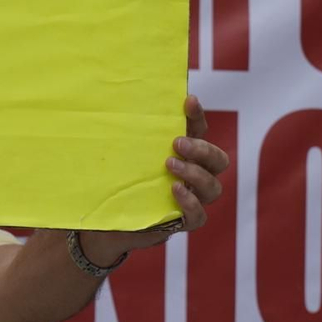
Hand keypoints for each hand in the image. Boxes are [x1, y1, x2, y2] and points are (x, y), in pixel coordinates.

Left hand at [78, 94, 229, 264]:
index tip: (188, 101)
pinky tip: (174, 190)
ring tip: (169, 164)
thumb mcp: (120, 153)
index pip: (199, 130)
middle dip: (202, 149)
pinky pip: (199, 215)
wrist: (103, 219)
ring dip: (195, 173)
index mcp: (181, 154)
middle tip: (177, 142)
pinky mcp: (181, 222)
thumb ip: (124, 132)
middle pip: (218, 160)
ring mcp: (190, 200)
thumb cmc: (114, 180)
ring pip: (213, 187)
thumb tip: (106, 99)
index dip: (197, 116)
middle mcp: (191, 175)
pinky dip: (190, 202)